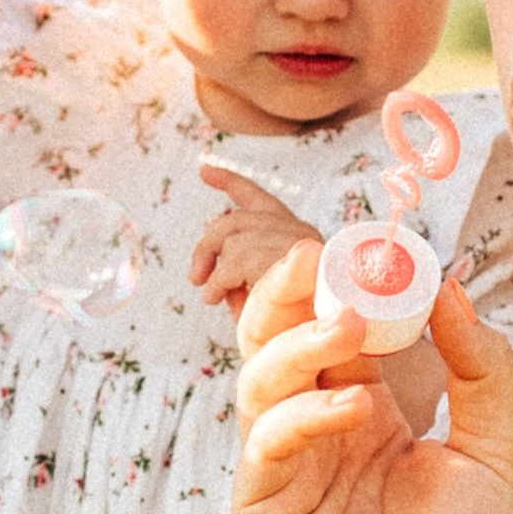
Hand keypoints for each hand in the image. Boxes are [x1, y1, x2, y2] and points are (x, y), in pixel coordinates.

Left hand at [189, 166, 319, 315]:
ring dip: (214, 270)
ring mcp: (296, 243)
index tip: (204, 170)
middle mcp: (299, 232)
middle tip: (195, 276)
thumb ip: (236, 269)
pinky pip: (234, 262)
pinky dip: (217, 281)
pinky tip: (213, 297)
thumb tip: (210, 235)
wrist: (317, 343)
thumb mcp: (258, 293)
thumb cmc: (291, 326)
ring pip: (233, 240)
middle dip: (207, 244)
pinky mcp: (286, 258)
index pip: (257, 197)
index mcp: (294, 234)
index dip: (229, 181)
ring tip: (210, 294)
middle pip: (237, 219)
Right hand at [234, 247, 512, 513]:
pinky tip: (353, 408)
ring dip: (298, 343)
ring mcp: (282, 468)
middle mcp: (312, 429)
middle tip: (321, 254)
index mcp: (361, 406)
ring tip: (348, 323)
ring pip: (259, 380)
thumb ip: (480, 369)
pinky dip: (302, 415)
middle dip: (291, 290)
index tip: (378, 245)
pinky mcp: (263, 512)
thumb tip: (454, 289)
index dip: (349, 282)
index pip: (336, 323)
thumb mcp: (493, 448)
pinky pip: (266, 446)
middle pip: (277, 337)